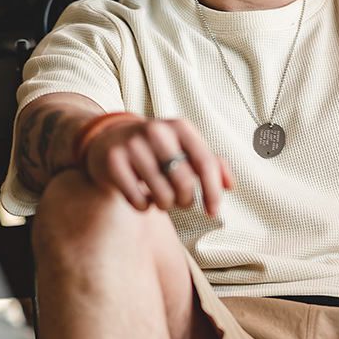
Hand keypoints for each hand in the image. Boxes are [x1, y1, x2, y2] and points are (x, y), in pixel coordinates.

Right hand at [83, 115, 233, 215]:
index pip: (205, 162)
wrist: (107, 140)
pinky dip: (143, 207)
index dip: (213, 191)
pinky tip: (141, 195)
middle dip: (185, 201)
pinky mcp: (113, 162)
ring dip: (165, 205)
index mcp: (180, 127)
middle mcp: (156, 131)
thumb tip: (230, 184)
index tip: (213, 211)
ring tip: (159, 196)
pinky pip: (138, 201)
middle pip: (185, 183)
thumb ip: (210, 163)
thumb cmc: (155, 149)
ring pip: (162, 196)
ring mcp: (132, 145)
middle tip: (179, 200)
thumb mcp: (183, 148)